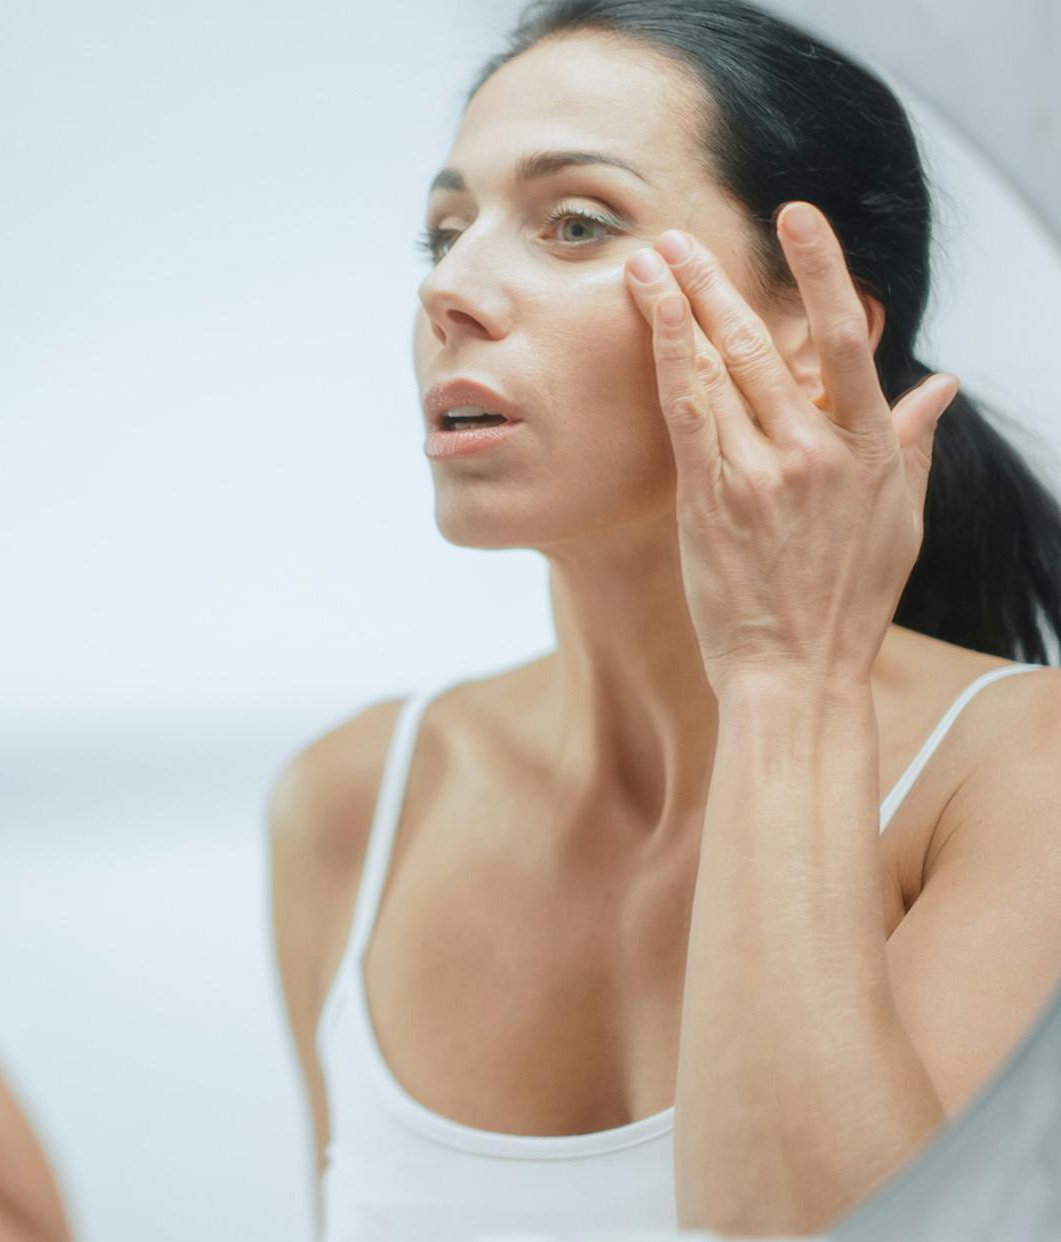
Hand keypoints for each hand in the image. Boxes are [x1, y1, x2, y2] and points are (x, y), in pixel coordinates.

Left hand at [621, 204, 960, 696]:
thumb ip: (912, 443)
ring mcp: (762, 474)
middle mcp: (817, 452)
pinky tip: (651, 314)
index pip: (850, 338)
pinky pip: (686, 410)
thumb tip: (941, 385)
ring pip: (720, 368)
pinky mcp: (711, 499)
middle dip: (719, 282)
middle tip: (681, 235)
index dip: (822, 269)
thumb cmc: (848, 600)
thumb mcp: (901, 518)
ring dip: (682, 305)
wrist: (798, 672)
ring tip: (651, 258)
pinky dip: (668, 354)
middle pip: (765, 344)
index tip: (797, 218)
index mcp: (870, 449)